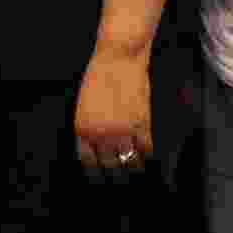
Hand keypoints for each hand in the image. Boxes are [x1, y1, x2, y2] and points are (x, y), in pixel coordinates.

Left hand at [69, 42, 156, 176]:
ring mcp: (122, 130)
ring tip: (138, 167)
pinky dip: (148, 152)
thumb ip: (90, 126)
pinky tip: (149, 153)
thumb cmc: (99, 75)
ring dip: (134, 164)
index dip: (97, 170)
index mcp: (83, 129)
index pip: (89, 161)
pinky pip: (146, 148)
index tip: (103, 174)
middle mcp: (101, 134)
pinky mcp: (141, 123)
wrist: (118, 57)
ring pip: (130, 159)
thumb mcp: (85, 104)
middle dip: (117, 171)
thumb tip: (99, 145)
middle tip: (123, 175)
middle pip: (110, 164)